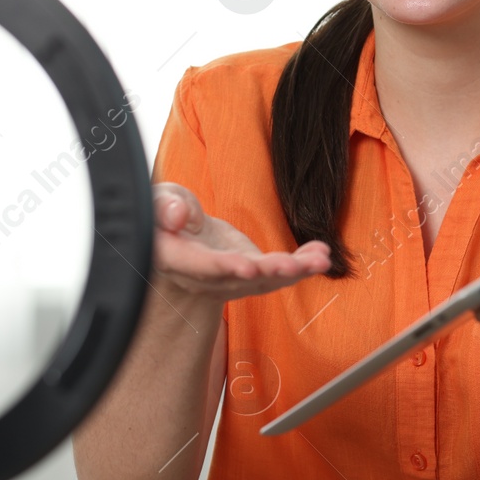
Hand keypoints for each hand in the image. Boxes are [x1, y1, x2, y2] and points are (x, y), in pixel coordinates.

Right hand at [151, 182, 329, 302]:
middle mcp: (206, 278)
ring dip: (294, 271)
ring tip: (320, 259)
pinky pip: (279, 273)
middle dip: (268, 272)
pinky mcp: (253, 273)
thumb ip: (164, 206)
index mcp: (177, 259)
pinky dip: (302, 264)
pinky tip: (321, 253)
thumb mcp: (158, 200)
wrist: (179, 235)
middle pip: (240, 278)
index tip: (246, 267)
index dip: (224, 268)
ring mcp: (232, 280)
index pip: (201, 267)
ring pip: (265, 280)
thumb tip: (178, 216)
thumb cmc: (165, 212)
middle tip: (292, 266)